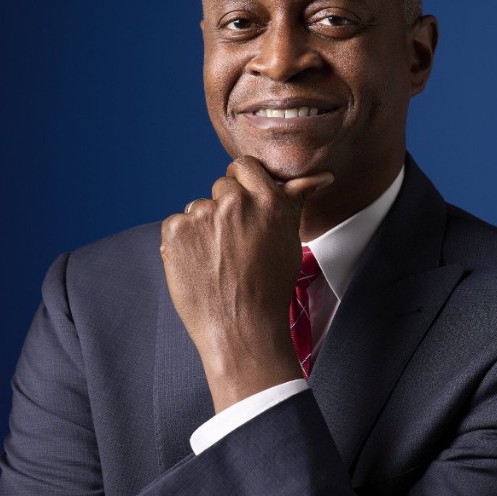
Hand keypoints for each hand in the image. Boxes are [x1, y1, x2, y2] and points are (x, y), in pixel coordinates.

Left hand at [160, 155, 332, 410]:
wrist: (240, 329)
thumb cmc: (270, 288)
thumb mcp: (289, 240)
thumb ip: (295, 201)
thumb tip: (321, 177)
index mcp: (268, 200)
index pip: (244, 166)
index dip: (242, 184)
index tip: (242, 207)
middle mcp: (235, 202)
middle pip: (220, 187)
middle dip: (224, 209)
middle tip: (232, 245)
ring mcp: (202, 215)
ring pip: (197, 207)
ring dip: (202, 227)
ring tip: (216, 260)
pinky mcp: (175, 230)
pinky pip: (175, 224)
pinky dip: (181, 243)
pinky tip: (198, 265)